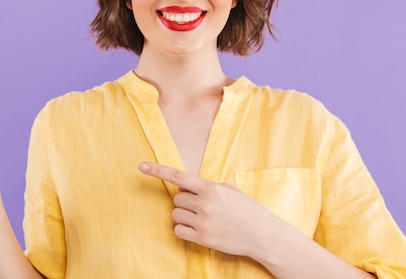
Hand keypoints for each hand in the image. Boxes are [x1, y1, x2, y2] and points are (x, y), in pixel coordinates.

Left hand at [139, 162, 281, 258]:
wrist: (263, 235)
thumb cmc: (247, 209)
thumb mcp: (229, 190)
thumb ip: (207, 186)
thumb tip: (185, 186)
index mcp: (210, 188)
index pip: (178, 176)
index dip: (157, 170)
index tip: (141, 166)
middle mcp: (204, 204)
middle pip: (177, 198)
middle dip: (186, 201)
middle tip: (203, 206)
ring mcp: (203, 222)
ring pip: (176, 214)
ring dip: (185, 215)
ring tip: (204, 218)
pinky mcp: (203, 238)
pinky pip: (179, 230)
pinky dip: (185, 229)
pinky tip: (200, 229)